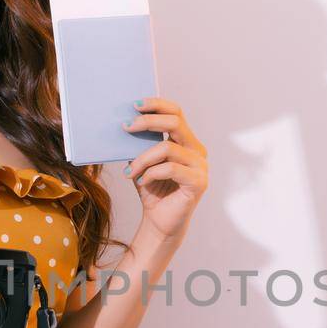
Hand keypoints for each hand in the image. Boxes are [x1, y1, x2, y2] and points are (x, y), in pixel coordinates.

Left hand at [122, 96, 208, 240]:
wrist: (159, 222)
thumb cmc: (151, 191)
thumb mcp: (142, 162)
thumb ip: (140, 143)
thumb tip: (126, 122)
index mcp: (186, 141)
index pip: (176, 113)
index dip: (157, 105)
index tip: (134, 105)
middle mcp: (197, 150)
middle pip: (175, 122)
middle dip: (147, 122)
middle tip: (126, 127)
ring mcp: (201, 166)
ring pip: (167, 148)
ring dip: (142, 159)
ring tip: (130, 171)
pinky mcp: (199, 182)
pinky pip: (170, 169)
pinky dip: (150, 174)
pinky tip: (141, 182)